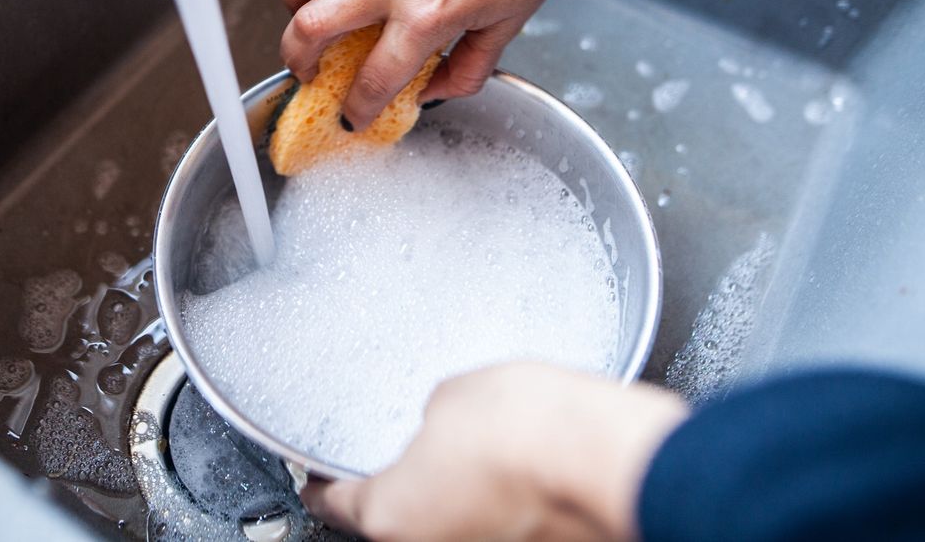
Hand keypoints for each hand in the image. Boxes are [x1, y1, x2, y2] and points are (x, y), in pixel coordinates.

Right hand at [279, 0, 613, 130]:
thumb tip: (436, 89)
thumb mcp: (512, 23)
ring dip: (294, 0)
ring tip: (307, 10)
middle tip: (306, 69)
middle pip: (310, 28)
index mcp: (428, 16)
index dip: (356, 109)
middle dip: (297, 61)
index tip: (352, 115)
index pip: (372, 80)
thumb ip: (469, 67)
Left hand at [301, 363, 686, 541]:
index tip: (318, 478)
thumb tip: (440, 423)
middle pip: (395, 524)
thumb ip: (430, 417)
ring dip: (456, 501)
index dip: (324, 484)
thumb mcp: (452, 395)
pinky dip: (500, 508)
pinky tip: (519, 476)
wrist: (607, 460)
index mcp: (390, 515)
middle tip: (414, 456)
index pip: (335, 504)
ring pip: (449, 530)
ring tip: (481, 460)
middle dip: (402, 491)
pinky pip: (495, 529)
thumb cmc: (527, 429)